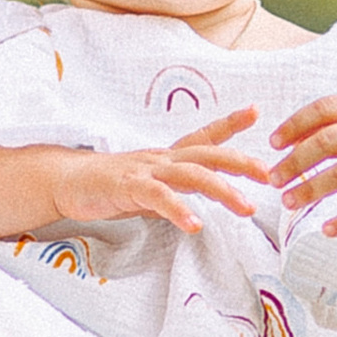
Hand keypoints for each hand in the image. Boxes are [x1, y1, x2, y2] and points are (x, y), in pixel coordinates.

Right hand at [55, 108, 272, 231]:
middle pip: (207, 154)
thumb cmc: (113, 185)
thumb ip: (180, 185)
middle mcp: (162, 158)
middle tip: (269, 175)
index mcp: (169, 156)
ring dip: (222, 190)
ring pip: (191, 175)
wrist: (67, 182)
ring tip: (246, 207)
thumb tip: (209, 193)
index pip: (204, 136)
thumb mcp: (154, 183)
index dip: (229, 123)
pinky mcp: (128, 187)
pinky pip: (158, 197)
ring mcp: (145, 170)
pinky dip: (179, 210)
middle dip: (241, 162)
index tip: (255, 112)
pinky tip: (195, 224)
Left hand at [270, 91, 336, 237]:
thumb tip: (286, 142)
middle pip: (327, 141)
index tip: (273, 144)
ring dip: (310, 189)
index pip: (323, 110)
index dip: (294, 125)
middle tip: (273, 179)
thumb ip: (335, 126)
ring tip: (288, 202)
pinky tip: (327, 229)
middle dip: (295, 161)